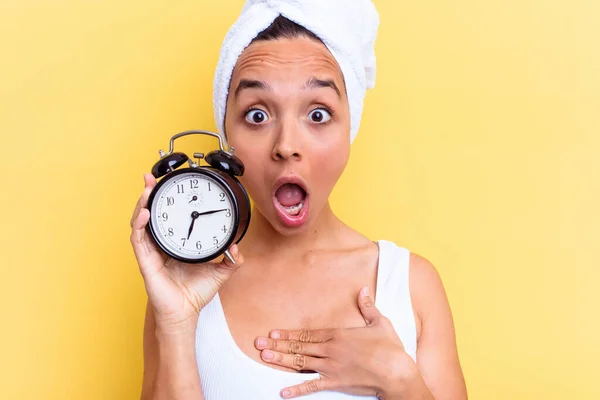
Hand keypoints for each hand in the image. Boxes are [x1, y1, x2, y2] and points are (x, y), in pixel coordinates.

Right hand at [130, 173, 243, 333]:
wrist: (185, 314)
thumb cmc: (195, 294)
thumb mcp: (221, 272)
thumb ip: (232, 259)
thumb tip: (238, 247)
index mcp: (175, 243)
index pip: (168, 217)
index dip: (167, 200)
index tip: (171, 183)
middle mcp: (160, 245)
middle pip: (151, 214)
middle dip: (149, 194)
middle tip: (150, 177)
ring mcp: (151, 252)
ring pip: (141, 222)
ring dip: (142, 204)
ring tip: (146, 188)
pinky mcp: (146, 261)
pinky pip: (139, 239)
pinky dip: (140, 224)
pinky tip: (145, 213)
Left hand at [254, 288, 421, 398]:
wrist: (396, 373)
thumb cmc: (390, 348)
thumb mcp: (379, 323)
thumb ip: (367, 306)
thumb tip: (363, 290)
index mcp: (338, 335)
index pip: (307, 334)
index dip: (288, 334)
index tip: (273, 333)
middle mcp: (330, 350)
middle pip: (299, 348)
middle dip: (277, 345)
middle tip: (258, 344)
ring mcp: (331, 367)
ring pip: (300, 364)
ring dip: (281, 361)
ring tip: (265, 358)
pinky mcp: (336, 383)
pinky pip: (312, 387)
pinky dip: (297, 390)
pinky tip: (283, 392)